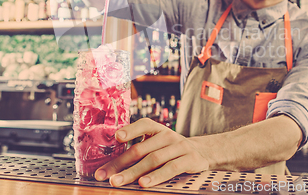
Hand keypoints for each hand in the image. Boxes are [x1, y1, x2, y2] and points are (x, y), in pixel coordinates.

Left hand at [95, 118, 209, 187]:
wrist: (202, 152)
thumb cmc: (171, 150)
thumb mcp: (158, 143)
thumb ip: (141, 148)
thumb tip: (113, 164)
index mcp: (158, 129)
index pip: (144, 124)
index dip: (131, 130)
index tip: (117, 137)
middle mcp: (168, 136)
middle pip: (141, 149)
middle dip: (120, 163)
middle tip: (104, 175)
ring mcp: (179, 147)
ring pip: (153, 160)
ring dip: (134, 172)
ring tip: (118, 181)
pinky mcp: (189, 160)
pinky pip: (171, 169)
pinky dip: (156, 177)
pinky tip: (143, 183)